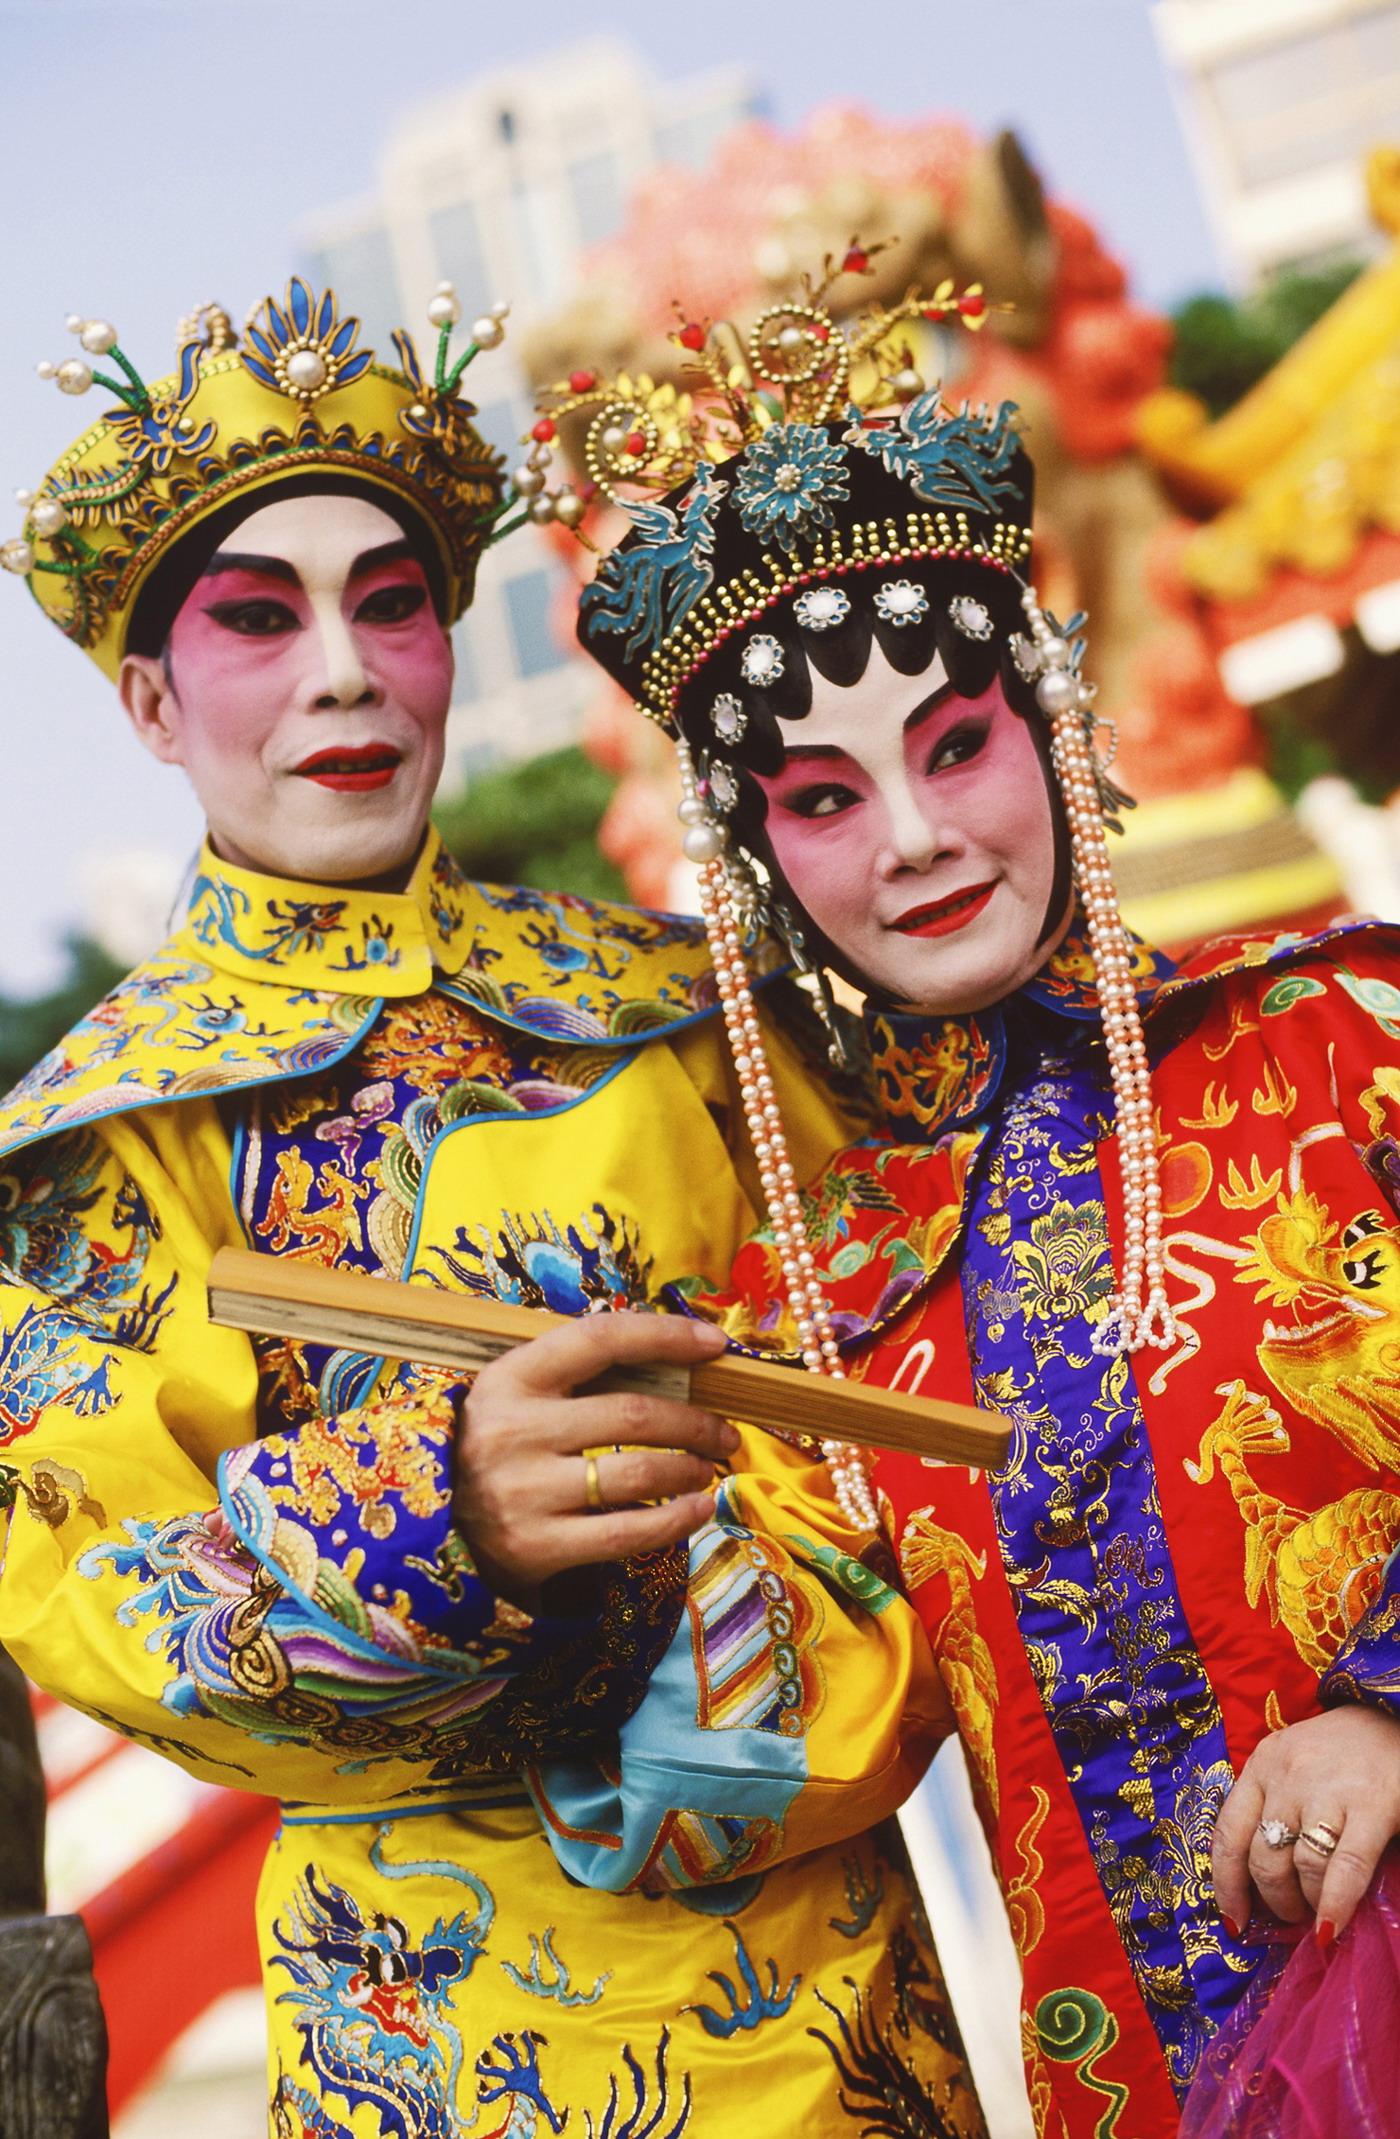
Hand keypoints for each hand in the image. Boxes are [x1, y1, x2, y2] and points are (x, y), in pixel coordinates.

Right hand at [454, 1311, 736, 1607]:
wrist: (437, 1526)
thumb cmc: (499, 1447)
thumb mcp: (517, 1395)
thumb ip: (578, 1373)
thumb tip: (677, 1355)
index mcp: (510, 1378)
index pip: (600, 1338)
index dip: (665, 1334)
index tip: (715, 1343)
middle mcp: (513, 1431)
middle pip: (631, 1415)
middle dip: (695, 1422)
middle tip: (724, 1433)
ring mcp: (522, 1492)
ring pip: (636, 1473)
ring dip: (690, 1468)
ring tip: (708, 1468)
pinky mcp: (535, 1546)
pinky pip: (626, 1532)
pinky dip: (676, 1519)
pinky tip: (699, 1508)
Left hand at [1213, 1706, 1399, 1939]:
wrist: (1393, 1715)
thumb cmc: (1340, 1749)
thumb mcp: (1290, 1762)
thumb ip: (1272, 1805)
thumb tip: (1257, 1879)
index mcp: (1261, 1766)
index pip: (1228, 1833)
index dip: (1226, 1885)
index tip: (1234, 1921)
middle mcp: (1286, 1777)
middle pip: (1262, 1858)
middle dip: (1274, 1900)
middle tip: (1291, 1915)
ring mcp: (1327, 1791)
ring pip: (1301, 1867)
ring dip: (1307, 1904)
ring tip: (1317, 1915)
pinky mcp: (1371, 1806)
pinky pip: (1346, 1868)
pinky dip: (1336, 1905)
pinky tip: (1331, 1928)